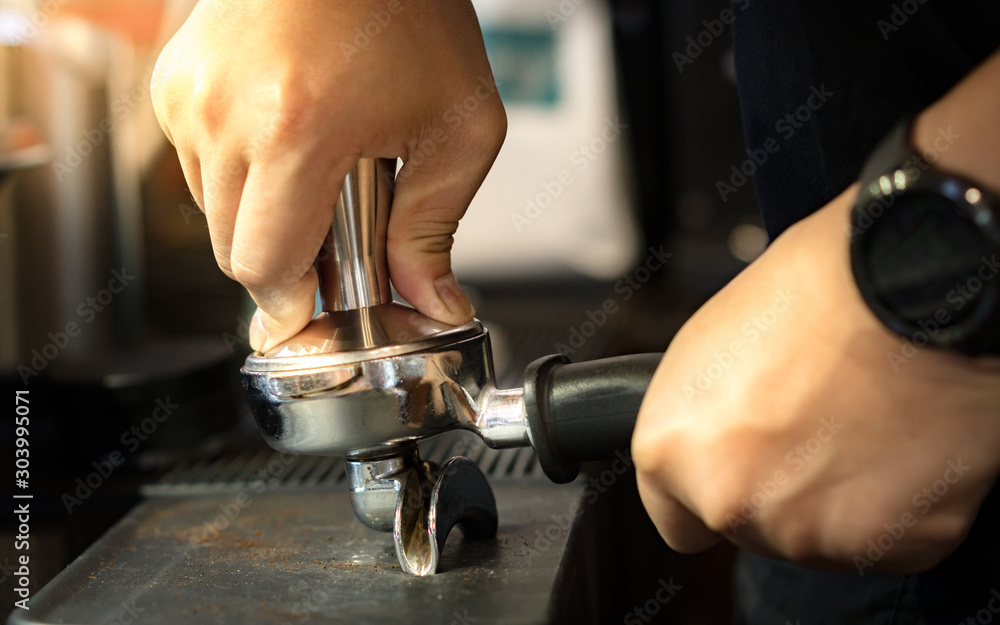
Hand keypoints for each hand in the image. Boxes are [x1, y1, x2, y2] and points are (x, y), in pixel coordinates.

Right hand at [151, 0, 505, 351]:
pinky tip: (292, 139)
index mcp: (295, 130)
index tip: (322, 307)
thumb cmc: (410, 9)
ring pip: (213, 214)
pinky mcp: (173, 83)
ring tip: (322, 168)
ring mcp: (188, 95)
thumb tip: (431, 301)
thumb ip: (436, 227)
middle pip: (233, 251)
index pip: (263, 267)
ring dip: (265, 217)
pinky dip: (243, 176)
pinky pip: (200, 168)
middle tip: (342, 226)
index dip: (294, 303)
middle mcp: (223, 113)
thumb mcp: (458, 126)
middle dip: (288, 261)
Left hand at [632, 184, 999, 572]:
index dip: (709, 485)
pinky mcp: (894, 546)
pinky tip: (902, 439)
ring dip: (836, 497)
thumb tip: (712, 438)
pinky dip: (898, 503)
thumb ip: (702, 418)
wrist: (913, 280)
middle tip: (813, 419)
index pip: (673, 514)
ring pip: (817, 537)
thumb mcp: (712, 343)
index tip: (735, 466)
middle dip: (776, 485)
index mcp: (672, 450)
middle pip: (748, 522)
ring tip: (863, 419)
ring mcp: (811, 531)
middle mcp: (729, 500)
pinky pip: (887, 538)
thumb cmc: (820, 288)